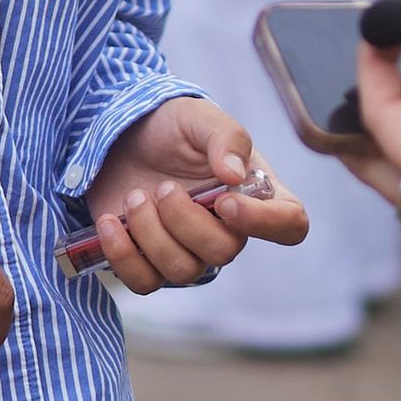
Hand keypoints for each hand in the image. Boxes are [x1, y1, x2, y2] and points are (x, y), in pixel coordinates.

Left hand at [82, 95, 307, 293]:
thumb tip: (234, 175)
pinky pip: (144, 282)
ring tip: (134, 196)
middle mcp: (228, 229)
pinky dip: (123, 255)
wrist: (119, 137)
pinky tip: (110, 222)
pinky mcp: (150, 262)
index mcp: (255, 194)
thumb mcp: (199, 117)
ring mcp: (189, 250)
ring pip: (182, 271)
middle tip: (163, 187)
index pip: (289, 225)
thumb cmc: (170, 127)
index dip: (266, 223)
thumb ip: (225, 137)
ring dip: (151, 233)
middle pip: (224, 252)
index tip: (226, 201)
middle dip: (185, 221)